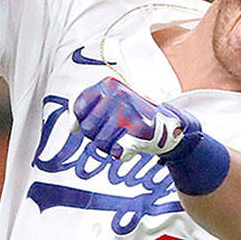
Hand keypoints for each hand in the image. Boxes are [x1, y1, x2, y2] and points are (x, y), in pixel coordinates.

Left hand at [73, 77, 199, 161]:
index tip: (92, 125)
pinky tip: (131, 146)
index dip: (80, 120)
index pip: (79, 107)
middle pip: (87, 128)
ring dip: (108, 147)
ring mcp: (127, 111)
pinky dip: (121, 154)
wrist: (168, 123)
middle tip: (112, 132)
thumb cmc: (133, 115)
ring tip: (121, 139)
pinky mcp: (137, 129)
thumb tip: (71, 128)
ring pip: (99, 143)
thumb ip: (87, 111)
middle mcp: (117, 94)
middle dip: (96, 136)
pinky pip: (116, 151)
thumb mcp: (110, 104)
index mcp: (108, 85)